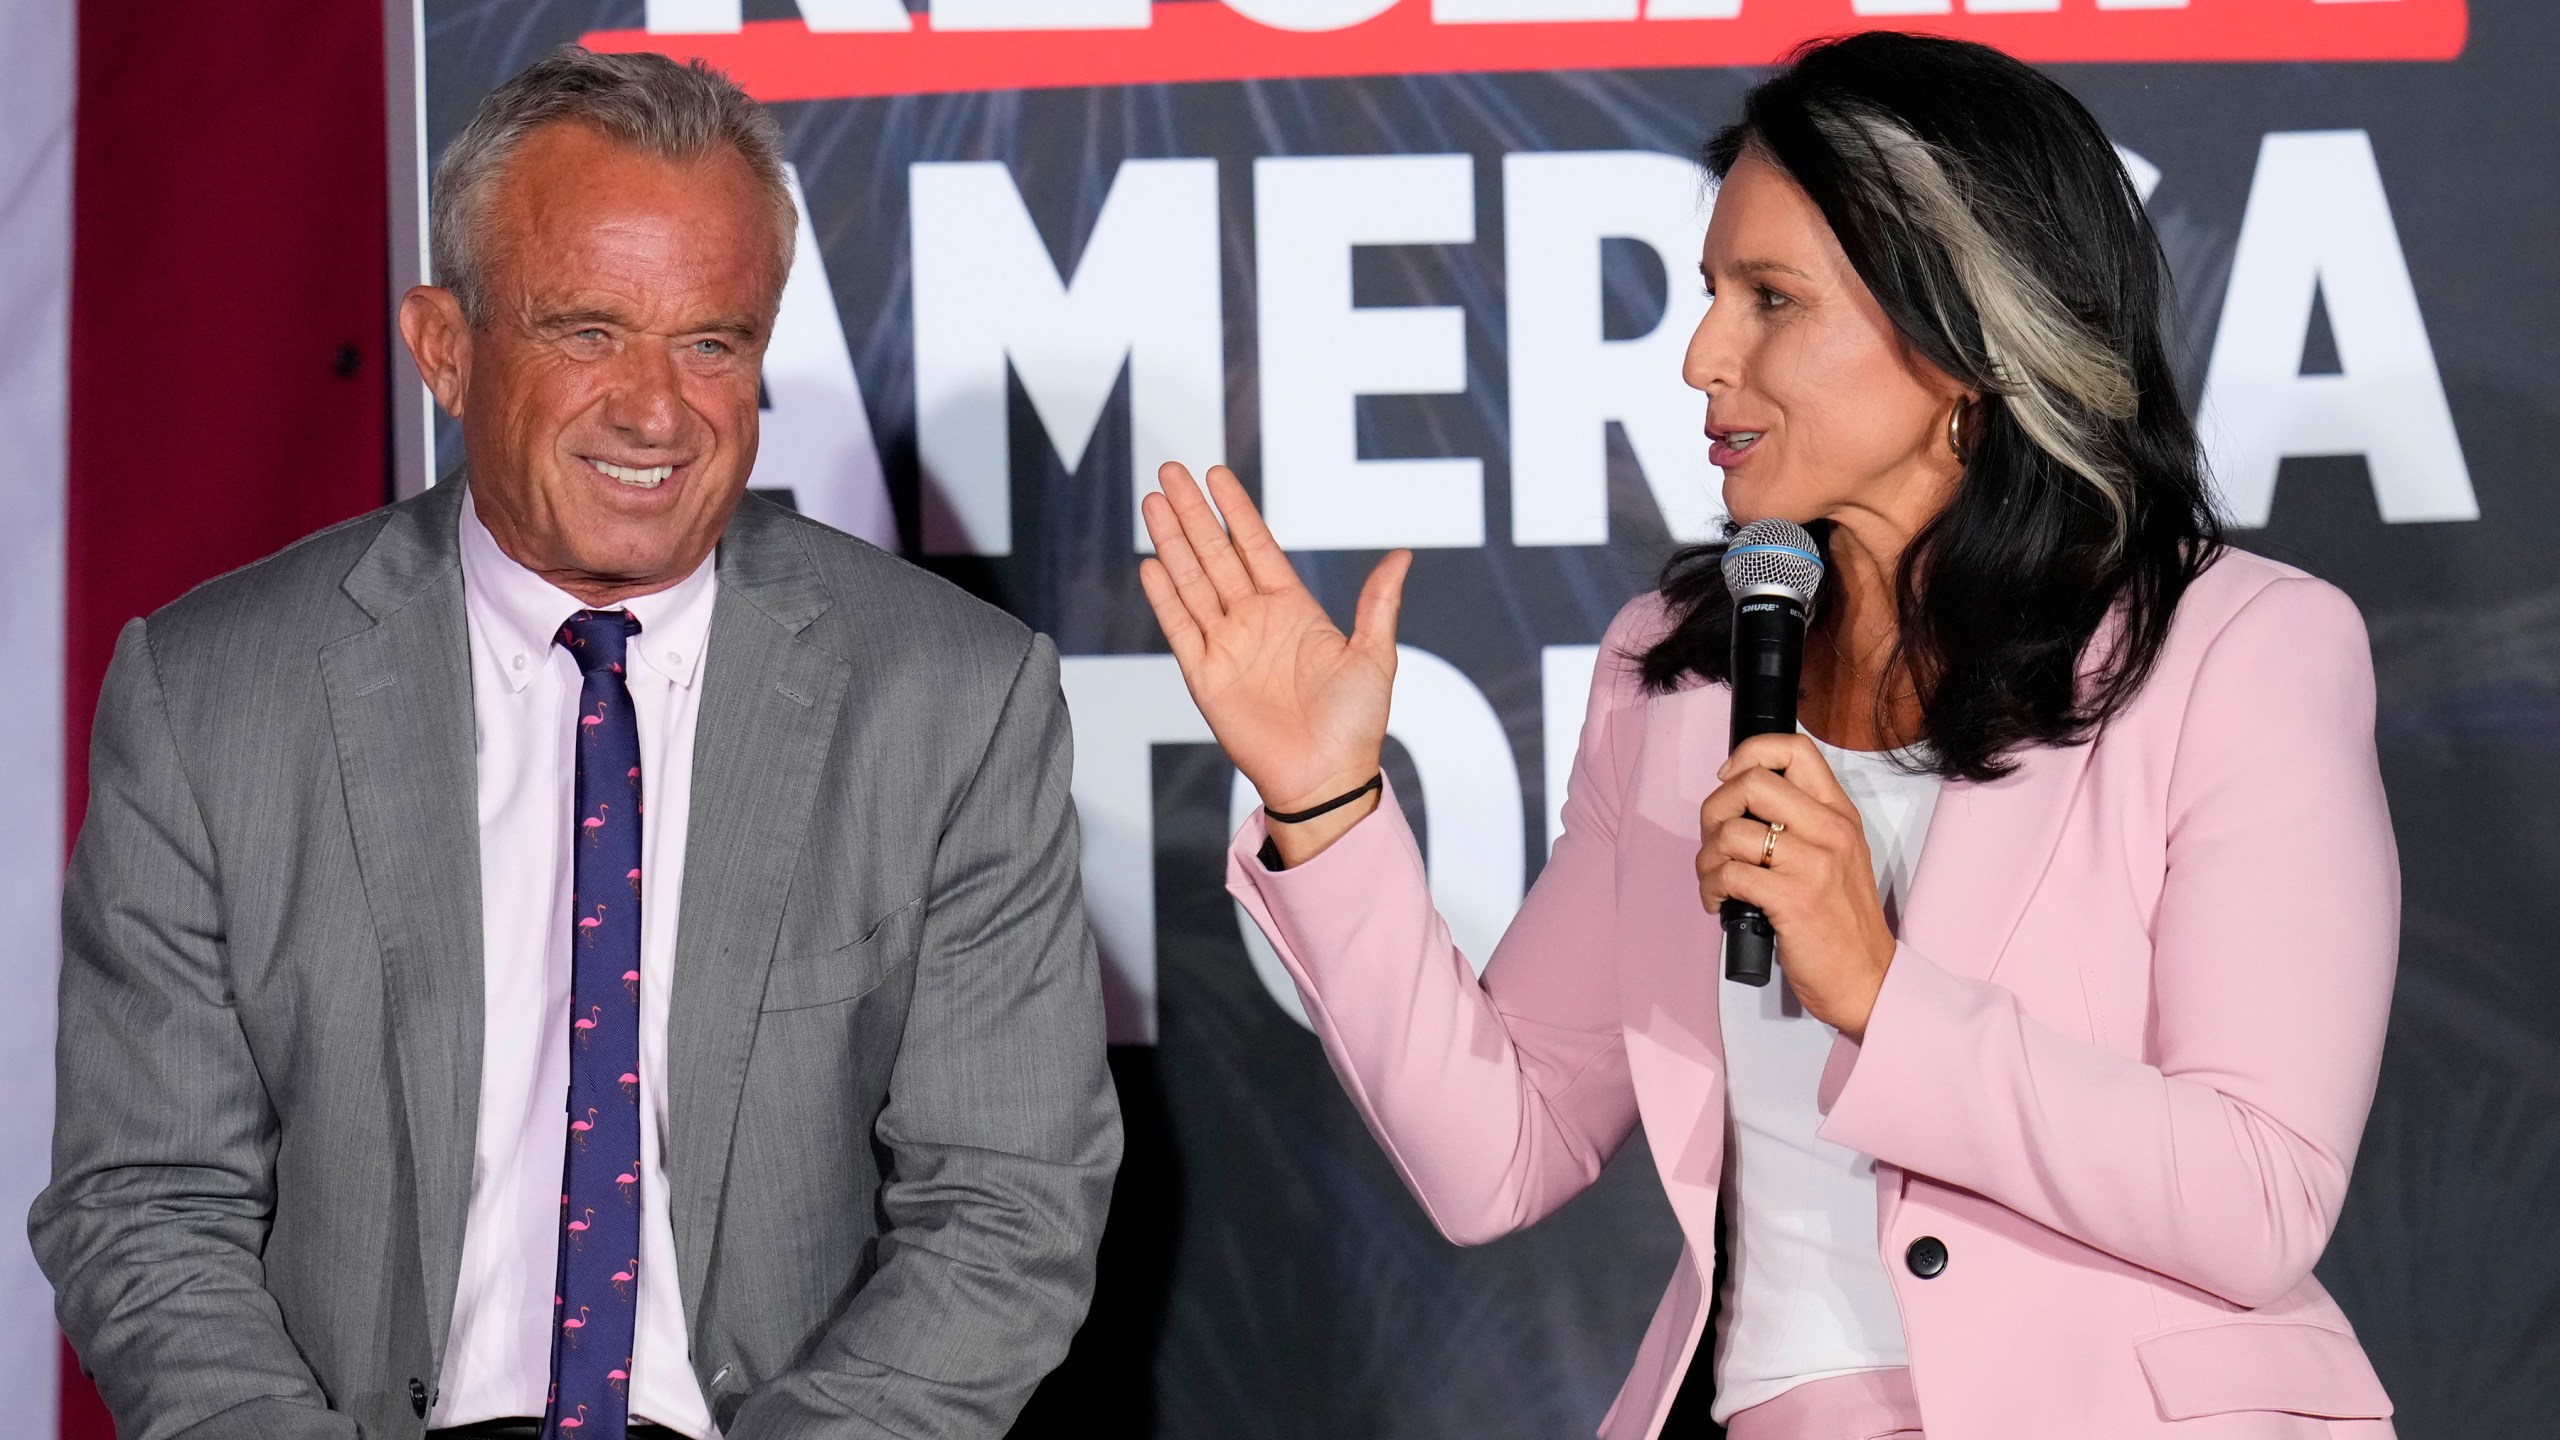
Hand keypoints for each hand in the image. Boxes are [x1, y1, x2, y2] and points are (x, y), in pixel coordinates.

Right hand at [1138, 462, 1411, 865]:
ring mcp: (1227, 646)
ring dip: (1171, 542)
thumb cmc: (1356, 724)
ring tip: (1153, 501)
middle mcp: (1254, 621)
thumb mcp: (1375, 656)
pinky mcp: (1205, 677)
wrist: (1326, 779)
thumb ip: (1378, 604)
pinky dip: (1165, 597)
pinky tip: (1151, 562)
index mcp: (1293, 609)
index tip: (1216, 474)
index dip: (1236, 510)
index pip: (1256, 546)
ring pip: (1192, 582)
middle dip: (1193, 513)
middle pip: (1215, 554)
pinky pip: (1180, 629)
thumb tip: (1402, 555)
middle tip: (1169, 470)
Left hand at [1695, 733, 1896, 1039]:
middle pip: (1751, 782)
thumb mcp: (1837, 857)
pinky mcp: (1792, 898)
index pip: (1794, 748)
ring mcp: (1813, 863)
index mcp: (1839, 814)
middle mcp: (1830, 830)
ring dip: (1707, 858)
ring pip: (1731, 831)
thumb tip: (1739, 802)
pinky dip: (1711, 887)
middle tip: (1715, 843)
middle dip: (1714, 810)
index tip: (1729, 780)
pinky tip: (1720, 902)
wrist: (1867, 978)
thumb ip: (1801, 823)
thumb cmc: (1842, 922)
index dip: (1748, 754)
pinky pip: (1729, 873)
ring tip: (1715, 880)